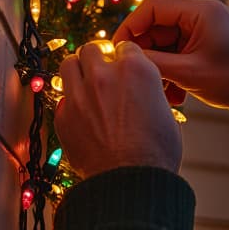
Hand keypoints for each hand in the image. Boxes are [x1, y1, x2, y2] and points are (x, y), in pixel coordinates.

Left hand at [55, 39, 182, 178]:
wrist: (130, 183)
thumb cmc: (156, 153)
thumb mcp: (165, 113)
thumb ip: (148, 92)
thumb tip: (140, 92)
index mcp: (136, 70)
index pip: (125, 46)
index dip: (126, 57)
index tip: (125, 67)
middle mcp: (104, 75)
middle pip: (91, 49)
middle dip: (97, 59)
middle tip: (102, 73)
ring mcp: (79, 94)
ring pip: (68, 64)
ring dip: (77, 71)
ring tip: (86, 85)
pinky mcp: (63, 116)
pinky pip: (62, 98)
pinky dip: (71, 102)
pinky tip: (82, 115)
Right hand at [113, 0, 228, 122]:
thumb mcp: (190, 74)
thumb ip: (155, 63)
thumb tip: (125, 58)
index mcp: (200, 12)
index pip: (151, 8)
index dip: (130, 28)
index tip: (118, 53)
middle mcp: (201, 15)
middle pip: (156, 27)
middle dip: (146, 55)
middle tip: (140, 79)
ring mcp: (204, 31)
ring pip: (165, 44)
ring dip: (160, 69)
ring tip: (163, 94)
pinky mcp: (206, 46)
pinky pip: (178, 54)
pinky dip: (173, 74)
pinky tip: (177, 97)